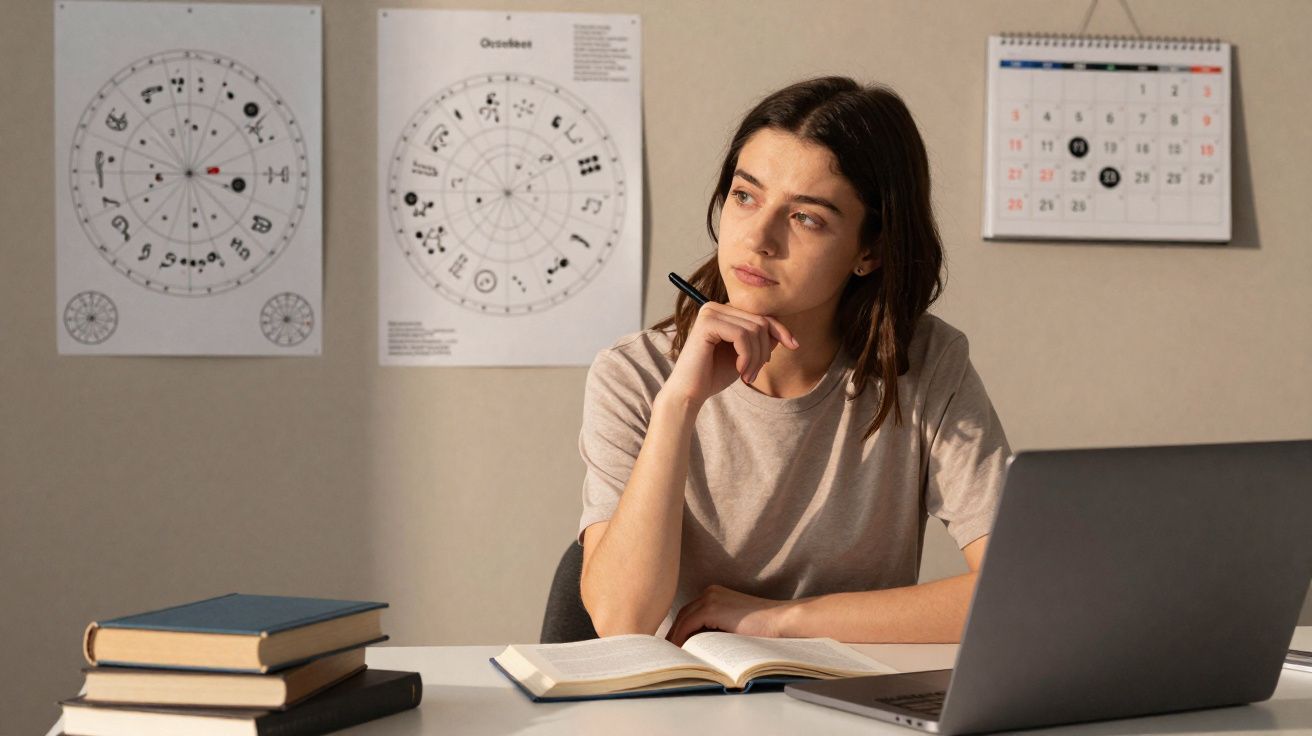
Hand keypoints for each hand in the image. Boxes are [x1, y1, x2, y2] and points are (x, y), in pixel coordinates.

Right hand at [660, 303, 798, 407]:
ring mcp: (710, 312)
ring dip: (757, 357)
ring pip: (754, 330)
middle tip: (754, 374)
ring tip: (748, 375)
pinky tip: (740, 370)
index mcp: (723, 311)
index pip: (761, 314)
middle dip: (765, 350)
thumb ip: (760, 340)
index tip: (794, 346)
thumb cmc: (714, 375)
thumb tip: (783, 331)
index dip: (780, 329)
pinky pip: (743, 336)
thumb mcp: (745, 356)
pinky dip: (747, 356)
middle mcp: (715, 307)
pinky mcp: (707, 323)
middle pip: (760, 321)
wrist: (690, 393)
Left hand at [665, 584, 796, 645]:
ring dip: (675, 638)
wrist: (780, 621)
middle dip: (673, 634)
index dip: (679, 630)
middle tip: (666, 652)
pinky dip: (681, 638)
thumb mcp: (732, 626)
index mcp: (715, 594)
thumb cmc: (762, 628)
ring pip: (682, 619)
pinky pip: (688, 624)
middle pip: (683, 614)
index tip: (673, 646)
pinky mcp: (712, 607)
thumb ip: (714, 629)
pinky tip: (680, 651)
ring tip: (671, 655)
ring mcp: (710, 597)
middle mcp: (710, 592)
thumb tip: (693, 645)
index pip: (690, 613)